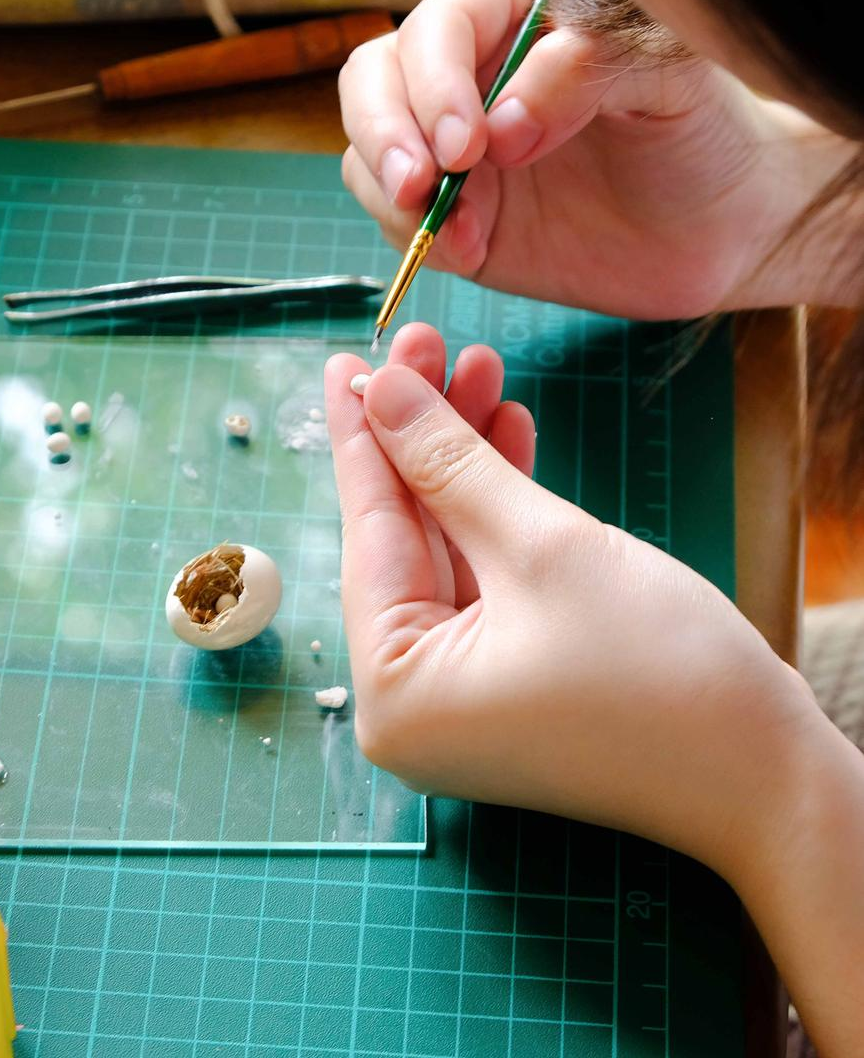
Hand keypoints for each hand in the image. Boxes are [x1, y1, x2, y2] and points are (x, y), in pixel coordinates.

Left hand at [323, 324, 822, 870]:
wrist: (773, 775)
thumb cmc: (660, 673)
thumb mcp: (541, 546)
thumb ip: (449, 465)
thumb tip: (384, 393)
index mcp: (391, 693)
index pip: (367, 533)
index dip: (359, 435)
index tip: (344, 361)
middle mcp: (407, 703)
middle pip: (404, 537)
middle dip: (422, 435)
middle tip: (425, 344)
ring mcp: (457, 697)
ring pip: (447, 549)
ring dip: (464, 461)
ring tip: (476, 367)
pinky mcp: (505, 682)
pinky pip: (484, 579)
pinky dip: (494, 512)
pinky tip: (505, 431)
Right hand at [339, 0, 853, 316]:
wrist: (717, 232)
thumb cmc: (702, 137)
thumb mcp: (672, 82)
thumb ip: (592, 68)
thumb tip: (503, 123)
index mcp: (518, 13)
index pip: (441, 22)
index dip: (436, 80)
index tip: (468, 143)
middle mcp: (468, 72)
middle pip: (374, 78)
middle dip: (384, 132)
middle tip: (421, 185)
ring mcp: (449, 146)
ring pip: (367, 148)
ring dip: (391, 191)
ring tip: (457, 231)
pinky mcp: (446, 211)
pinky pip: (390, 217)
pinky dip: (413, 238)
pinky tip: (470, 250)